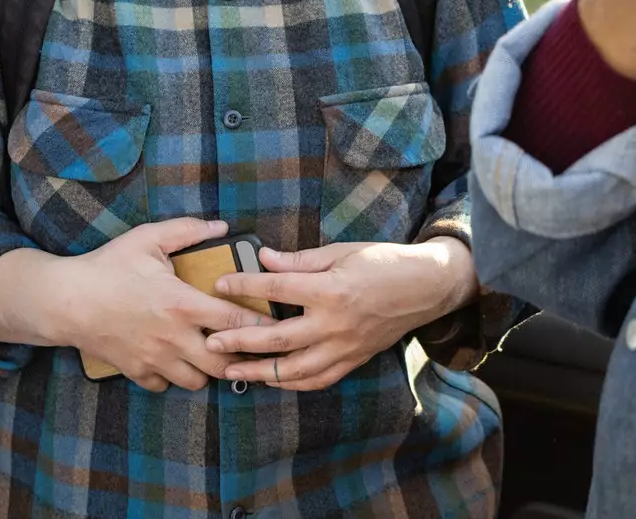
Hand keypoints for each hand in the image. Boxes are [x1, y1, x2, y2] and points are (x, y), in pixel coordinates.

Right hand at [46, 218, 272, 392]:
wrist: (65, 301)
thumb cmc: (108, 266)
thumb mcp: (147, 238)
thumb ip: (187, 231)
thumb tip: (222, 226)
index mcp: (182, 304)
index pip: (235, 321)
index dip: (260, 325)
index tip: (275, 324)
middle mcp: (174, 338)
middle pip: (224, 363)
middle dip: (238, 356)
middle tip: (243, 343)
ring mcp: (155, 359)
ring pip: (197, 381)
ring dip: (206, 369)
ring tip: (207, 352)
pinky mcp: (136, 371)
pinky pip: (165, 385)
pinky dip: (172, 376)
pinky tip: (172, 359)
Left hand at [205, 239, 476, 391]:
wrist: (424, 288)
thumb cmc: (382, 262)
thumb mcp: (341, 251)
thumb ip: (300, 260)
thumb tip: (263, 258)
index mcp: (330, 290)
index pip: (277, 289)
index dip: (246, 286)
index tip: (220, 284)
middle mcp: (334, 324)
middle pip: (277, 338)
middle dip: (241, 341)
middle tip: (211, 342)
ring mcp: (344, 347)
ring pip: (294, 369)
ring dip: (260, 372)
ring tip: (232, 370)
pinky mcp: (352, 361)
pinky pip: (317, 380)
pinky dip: (291, 383)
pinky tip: (271, 380)